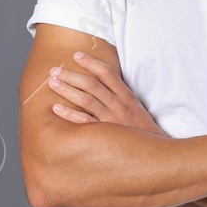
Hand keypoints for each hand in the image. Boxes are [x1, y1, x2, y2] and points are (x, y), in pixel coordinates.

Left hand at [48, 51, 164, 135]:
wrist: (153, 151)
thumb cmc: (142, 130)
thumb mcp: (136, 108)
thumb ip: (120, 96)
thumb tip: (102, 84)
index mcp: (127, 96)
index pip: (108, 73)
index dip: (91, 62)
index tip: (76, 55)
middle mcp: (119, 105)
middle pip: (93, 84)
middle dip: (72, 75)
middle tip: (55, 70)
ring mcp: (111, 119)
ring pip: (87, 100)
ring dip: (67, 89)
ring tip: (53, 82)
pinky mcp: (105, 134)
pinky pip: (84, 122)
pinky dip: (69, 114)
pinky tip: (56, 108)